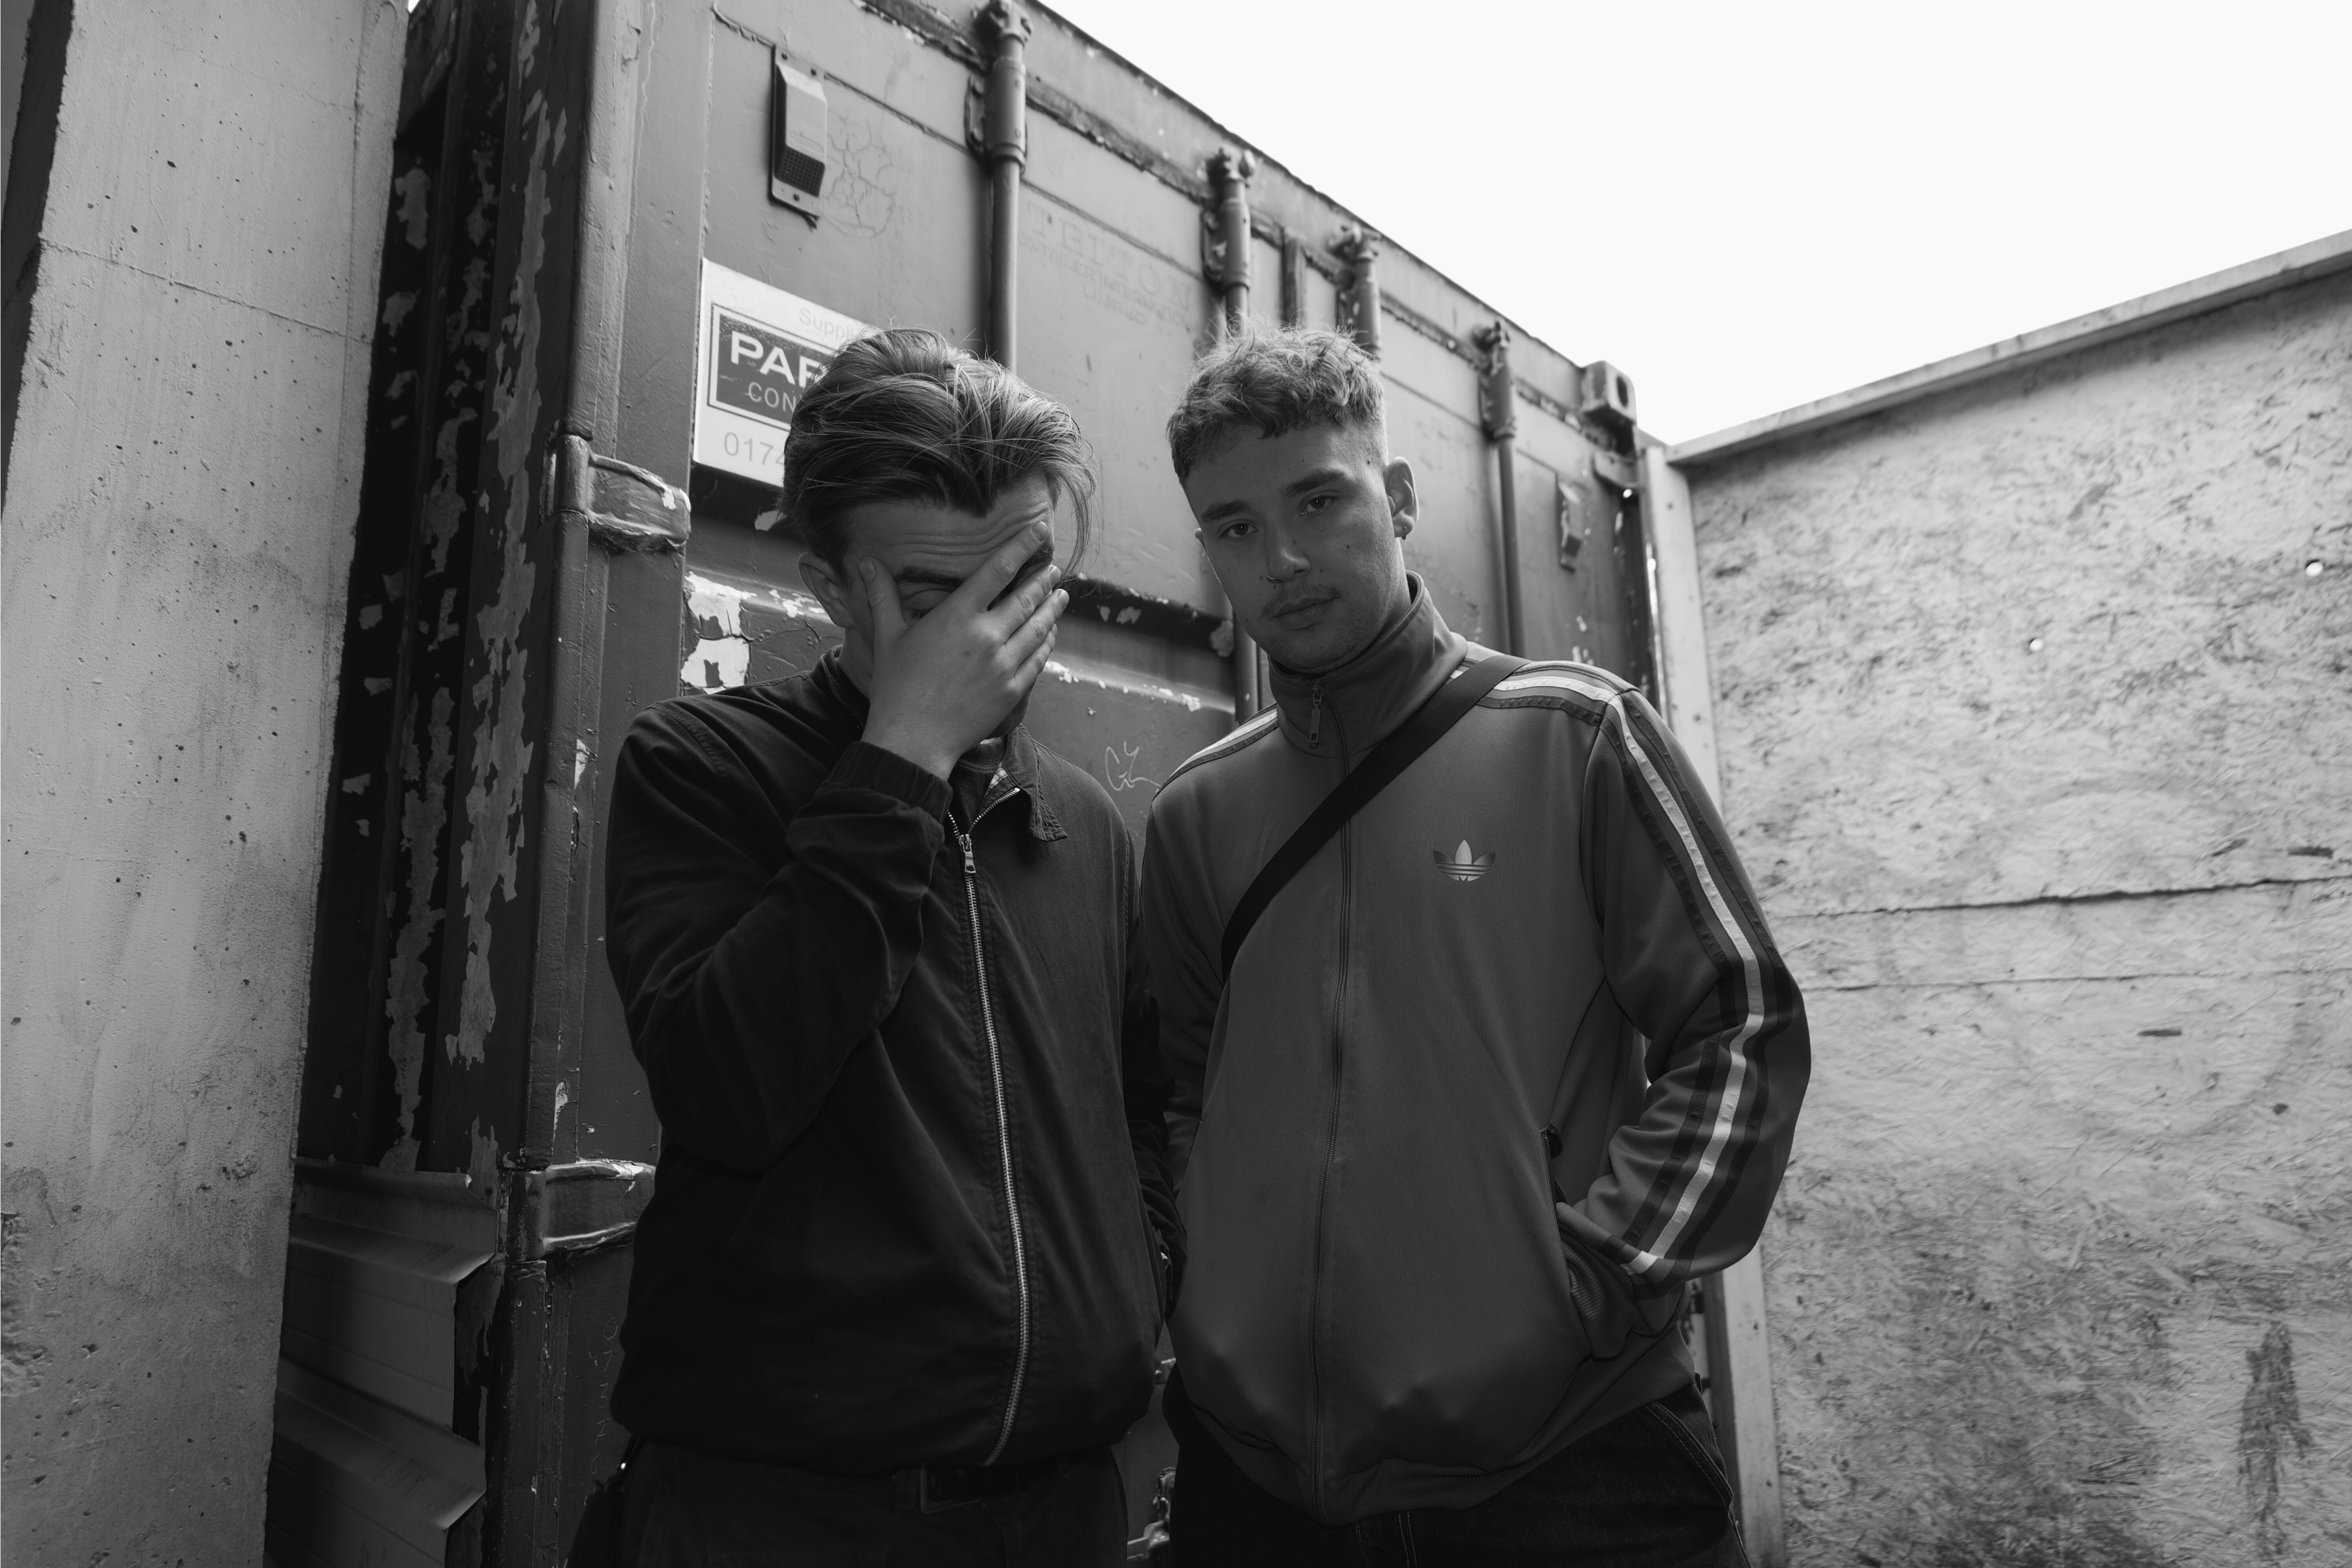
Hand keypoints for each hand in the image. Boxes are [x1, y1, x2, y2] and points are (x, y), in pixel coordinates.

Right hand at [860, 532, 1065, 780]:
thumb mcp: (888, 637)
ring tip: (1061, 595)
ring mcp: (1003, 664)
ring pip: (1039, 627)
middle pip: (1027, 597)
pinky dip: (1047, 642)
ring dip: (1053, 609)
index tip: (1039, 531)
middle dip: (1043, 579)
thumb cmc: (896, 687)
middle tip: (1053, 568)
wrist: (913, 740)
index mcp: (957, 616)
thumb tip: (866, 563)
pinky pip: (1039, 659)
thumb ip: (882, 596)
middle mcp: (986, 636)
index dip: (1022, 546)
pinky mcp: (1013, 690)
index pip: (998, 570)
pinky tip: (1050, 633)